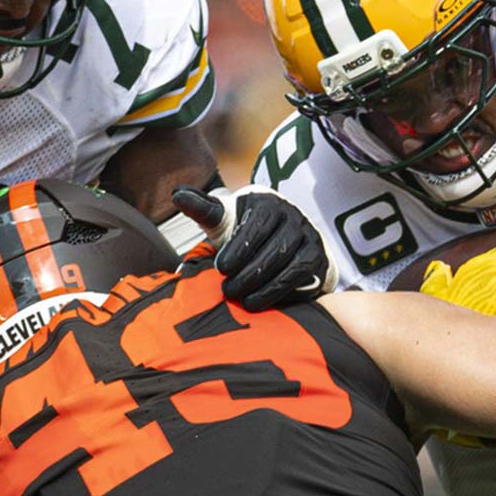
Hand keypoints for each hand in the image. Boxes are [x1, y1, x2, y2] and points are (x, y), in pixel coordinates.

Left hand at [172, 185, 336, 310]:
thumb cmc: (246, 232)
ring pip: (289, 263)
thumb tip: (177, 194)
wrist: (282, 243)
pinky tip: (260, 302)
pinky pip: (301, 276)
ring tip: (242, 299)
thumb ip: (202, 208)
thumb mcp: (224, 219)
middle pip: (274, 247)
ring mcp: (309, 237)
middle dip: (249, 272)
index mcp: (268, 203)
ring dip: (264, 285)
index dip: (239, 248)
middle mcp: (293, 216)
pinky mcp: (318, 258)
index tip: (221, 268)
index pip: (256, 225)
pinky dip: (280, 291)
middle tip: (228, 291)